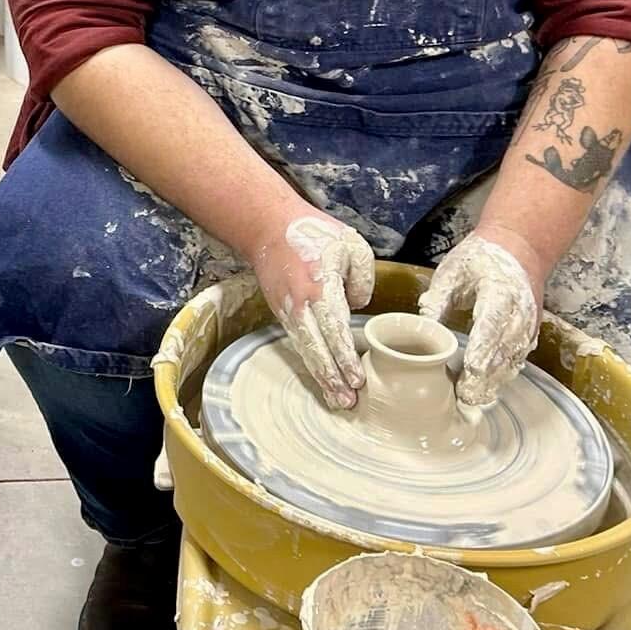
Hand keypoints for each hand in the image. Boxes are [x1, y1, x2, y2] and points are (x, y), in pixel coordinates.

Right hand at [252, 211, 375, 409]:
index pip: (334, 330)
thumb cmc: (312, 233)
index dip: (345, 357)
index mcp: (318, 287)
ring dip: (321, 376)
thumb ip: (363, 280)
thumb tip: (356, 306)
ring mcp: (288, 310)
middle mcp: (300, 304)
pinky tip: (322, 377)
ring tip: (337, 400)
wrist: (267, 225)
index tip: (357, 379)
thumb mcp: (352, 246)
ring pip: (305, 350)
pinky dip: (311, 362)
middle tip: (348, 404)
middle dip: (332, 378)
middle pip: (316, 349)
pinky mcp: (283, 311)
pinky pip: (299, 342)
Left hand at [418, 229, 544, 407]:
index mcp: (501, 291)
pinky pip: (517, 358)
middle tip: (465, 396)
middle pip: (505, 349)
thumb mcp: (453, 270)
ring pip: (513, 359)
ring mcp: (528, 324)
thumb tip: (422, 324)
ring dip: (495, 380)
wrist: (519, 249)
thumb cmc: (481, 259)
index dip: (483, 348)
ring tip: (472, 398)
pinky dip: (503, 374)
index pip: (493, 324)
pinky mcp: (528, 333)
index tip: (471, 369)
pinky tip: (485, 388)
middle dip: (487, 375)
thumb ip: (438, 298)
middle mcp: (520, 311)